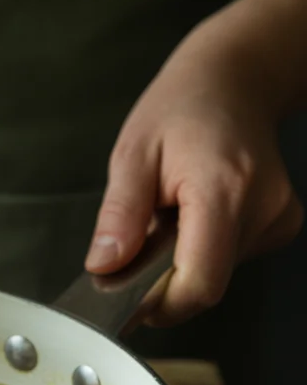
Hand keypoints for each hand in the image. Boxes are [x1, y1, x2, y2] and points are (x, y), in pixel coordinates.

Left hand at [86, 15, 302, 324]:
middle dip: (162, 278)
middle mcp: (262, 209)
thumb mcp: (132, 154)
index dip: (159, 304)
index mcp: (223, 190)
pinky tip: (195, 215)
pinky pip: (230, 260)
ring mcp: (277, 219)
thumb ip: (119, 216)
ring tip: (170, 215)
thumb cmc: (181, 109)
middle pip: (205, 284)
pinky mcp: (280, 226)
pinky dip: (202, 249)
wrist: (234, 81)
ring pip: (216, 274)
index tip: (127, 301)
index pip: (199, 283)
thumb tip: (104, 268)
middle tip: (140, 241)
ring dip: (181, 260)